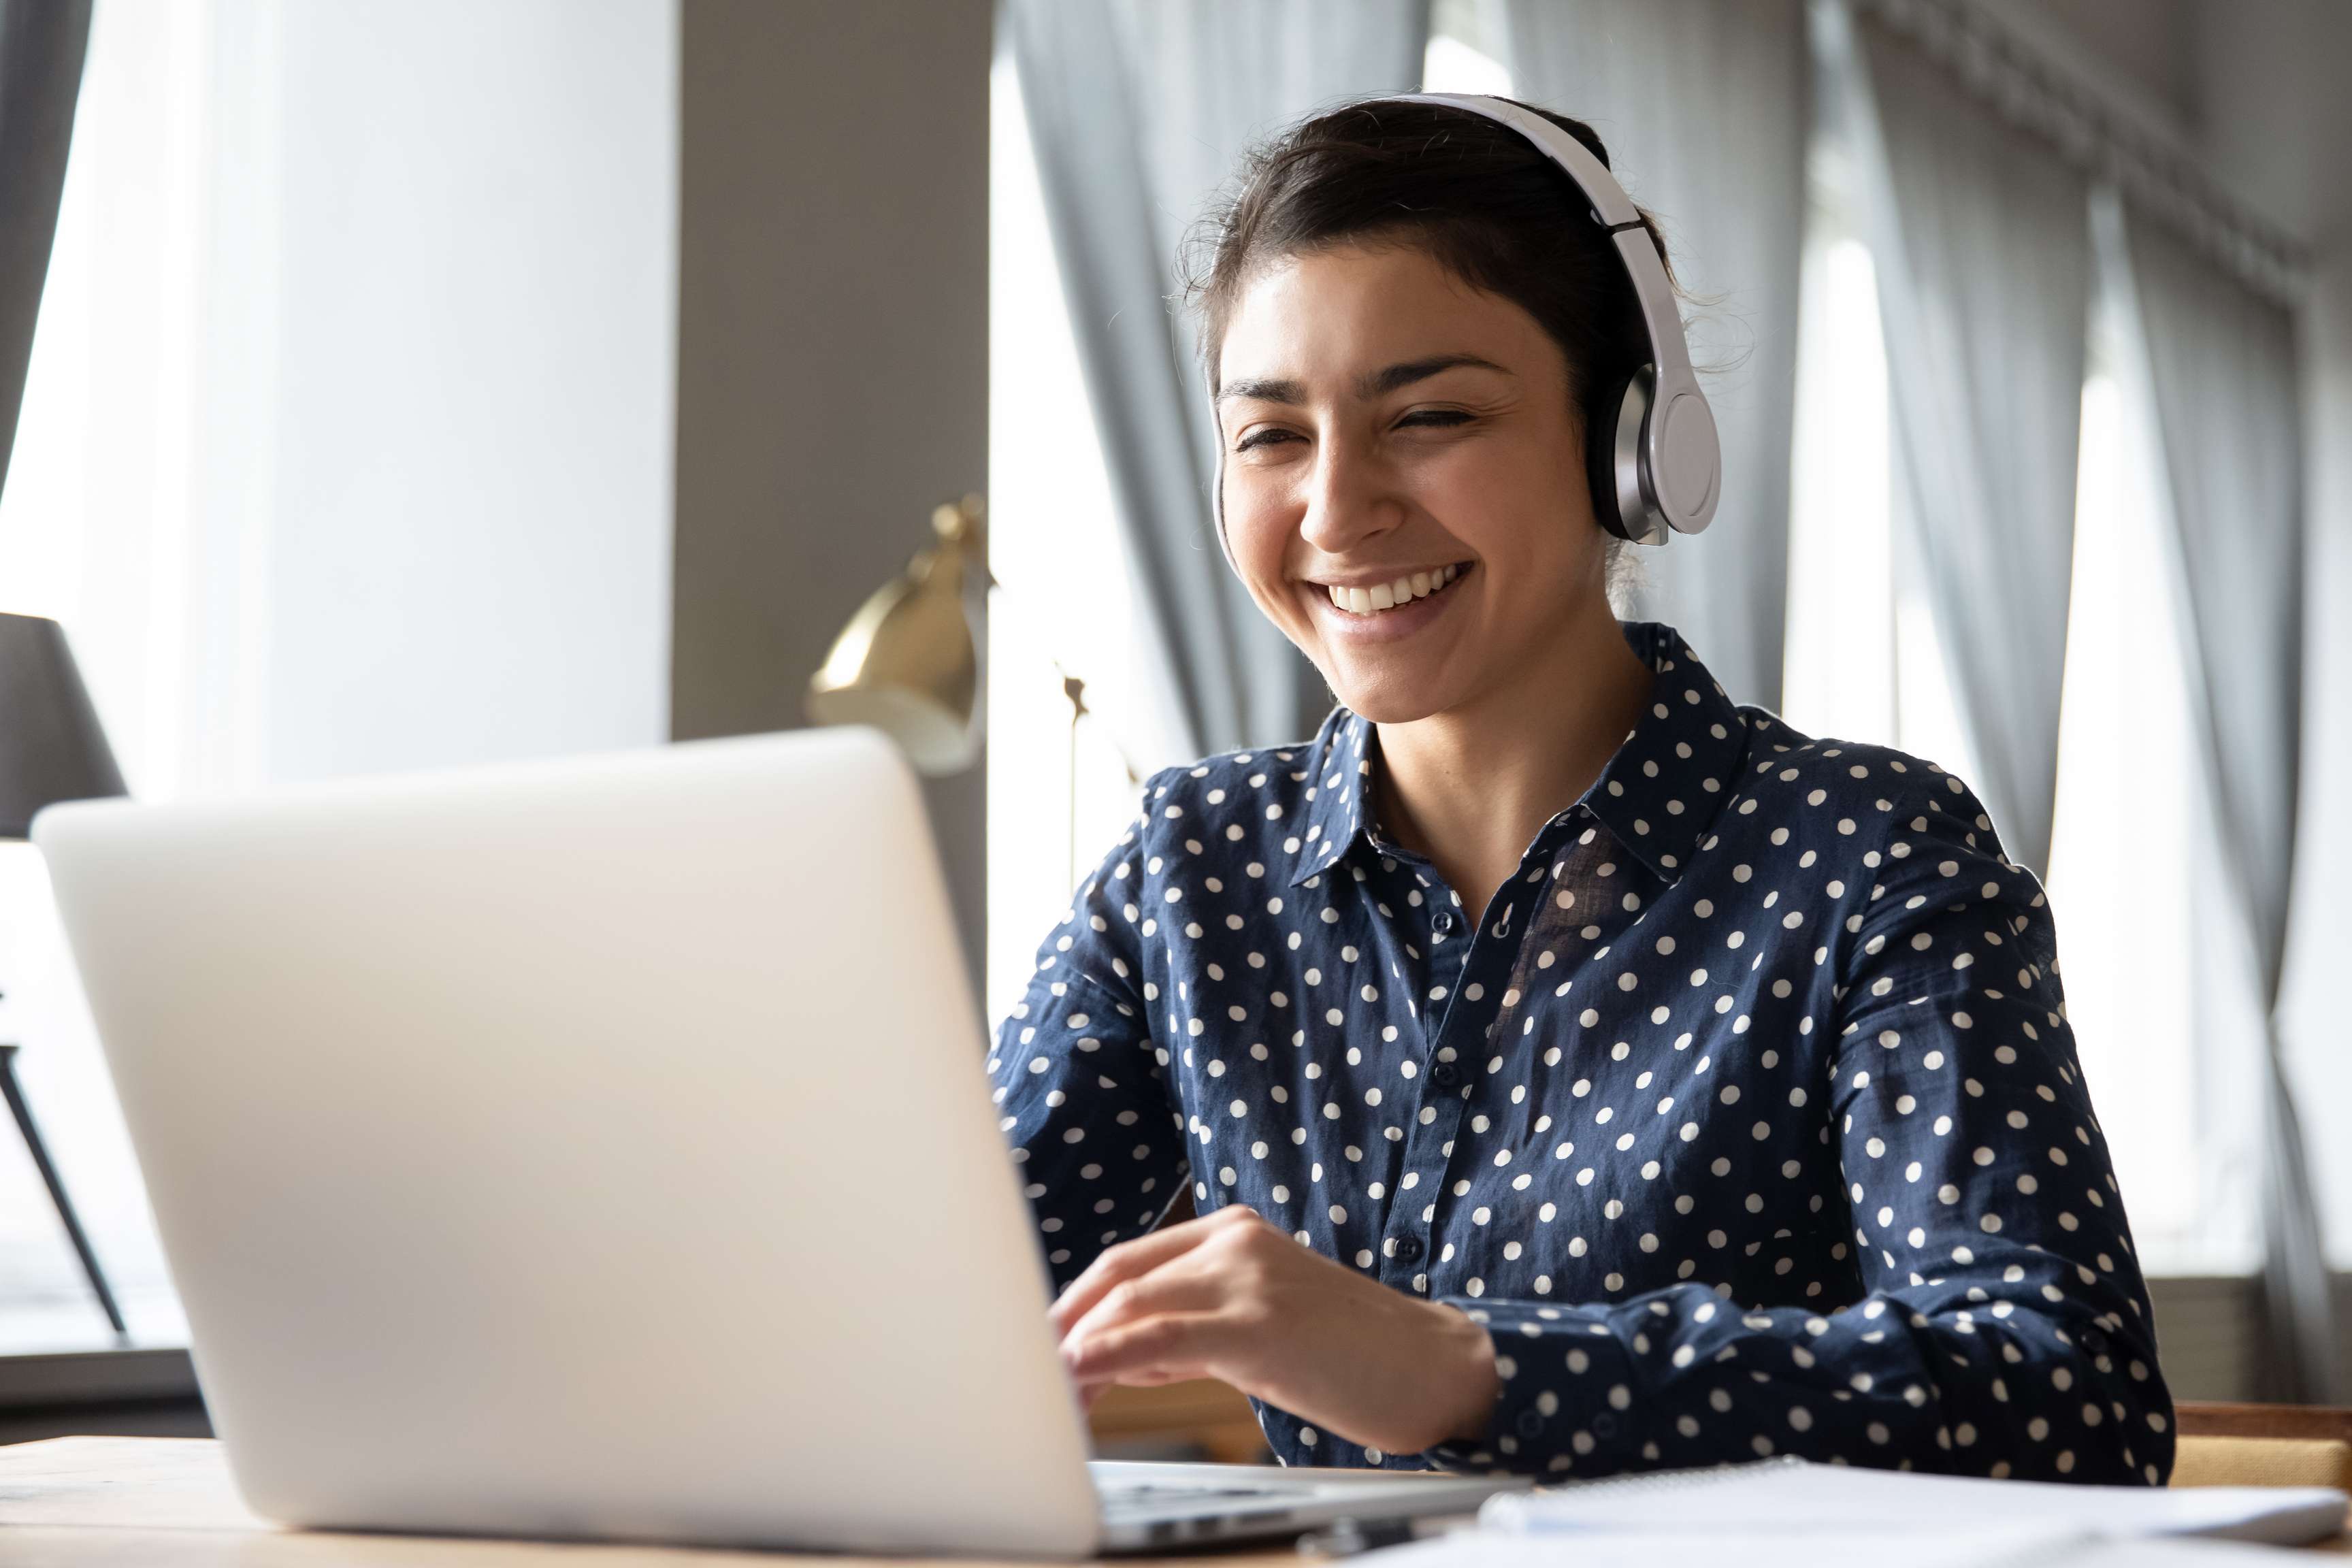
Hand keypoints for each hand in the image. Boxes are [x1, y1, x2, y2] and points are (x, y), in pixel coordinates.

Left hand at [1050, 1205, 1499, 1456]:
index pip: (1128, 1262)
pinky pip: (1161, 1336)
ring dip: (1074, 1348)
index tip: (1037, 1347)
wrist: (1438, 1368)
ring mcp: (1248, 1277)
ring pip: (1130, 1302)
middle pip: (1116, 1275)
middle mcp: (1235, 1242)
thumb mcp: (1262, 1329)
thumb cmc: (1354, 1357)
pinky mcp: (1259, 1324)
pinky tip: (1080, 1378)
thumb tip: (1115, 1356)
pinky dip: (1109, 1356)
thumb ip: (1191, 1331)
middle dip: (1059, 1324)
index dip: (1073, 1305)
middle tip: (1020, 1370)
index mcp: (1234, 1234)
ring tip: (1042, 1389)